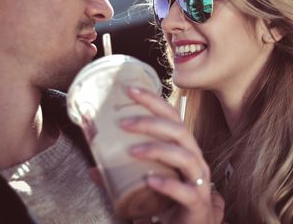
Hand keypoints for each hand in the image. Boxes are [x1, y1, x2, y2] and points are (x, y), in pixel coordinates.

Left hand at [121, 87, 224, 223]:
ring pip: (185, 156)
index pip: (171, 117)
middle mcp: (194, 159)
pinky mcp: (198, 203)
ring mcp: (199, 181)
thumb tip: (92, 169)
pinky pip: (186, 191)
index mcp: (183, 149)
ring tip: (132, 150)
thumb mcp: (145, 185)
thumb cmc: (171, 202)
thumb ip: (121, 178)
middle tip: (123, 121)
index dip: (153, 101)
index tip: (129, 90)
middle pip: (179, 130)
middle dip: (152, 122)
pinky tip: (149, 180)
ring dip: (158, 149)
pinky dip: (167, 184)